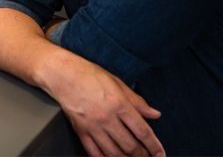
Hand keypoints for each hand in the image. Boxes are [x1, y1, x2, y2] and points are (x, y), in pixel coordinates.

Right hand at [40, 53, 163, 155]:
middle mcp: (107, 118)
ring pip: (114, 153)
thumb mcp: (118, 83)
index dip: (154, 145)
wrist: (62, 74)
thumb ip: (137, 101)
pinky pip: (95, 153)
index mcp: (119, 104)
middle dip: (143, 155)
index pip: (142, 131)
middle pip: (130, 146)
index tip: (160, 153)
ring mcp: (93, 126)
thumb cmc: (88, 75)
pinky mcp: (81, 131)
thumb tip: (154, 114)